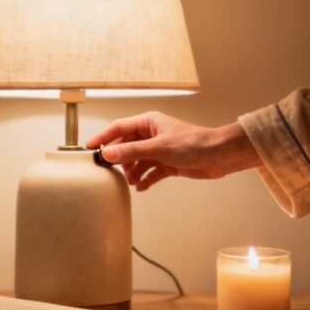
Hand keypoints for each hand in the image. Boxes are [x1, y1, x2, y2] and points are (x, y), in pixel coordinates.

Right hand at [85, 111, 262, 190]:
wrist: (220, 156)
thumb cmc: (194, 143)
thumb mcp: (158, 148)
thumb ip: (131, 151)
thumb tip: (107, 153)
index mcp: (148, 123)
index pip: (118, 128)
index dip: (103, 138)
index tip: (89, 149)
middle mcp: (152, 135)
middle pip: (126, 147)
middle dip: (119, 160)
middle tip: (110, 172)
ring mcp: (159, 150)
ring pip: (137, 161)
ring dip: (133, 172)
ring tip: (131, 182)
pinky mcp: (167, 164)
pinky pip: (150, 172)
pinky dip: (145, 180)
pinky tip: (142, 187)